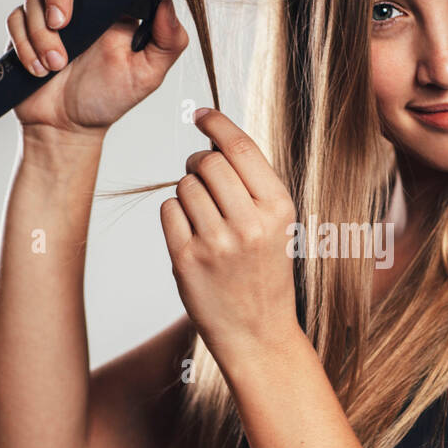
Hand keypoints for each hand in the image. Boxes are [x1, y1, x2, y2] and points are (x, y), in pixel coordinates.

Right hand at [6, 0, 188, 136]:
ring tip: (55, 65)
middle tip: (63, 24)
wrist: (67, 127)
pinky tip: (38, 69)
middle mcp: (86, 4)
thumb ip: (167, 42)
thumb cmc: (109, 99)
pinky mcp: (27, 28)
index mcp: (117, 7)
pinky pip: (16, 18)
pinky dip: (25, 44)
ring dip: (43, 34)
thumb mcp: (147, 75)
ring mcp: (54, 14)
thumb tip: (167, 3)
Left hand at [160, 109, 300, 369]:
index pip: (241, 148)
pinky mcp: (187, 260)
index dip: (216, 124)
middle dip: (199, 162)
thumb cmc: (264, 273)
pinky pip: (168, 211)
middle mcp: (250, 223)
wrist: (258, 333)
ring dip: (186, 191)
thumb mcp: (276, 225)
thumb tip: (213, 141)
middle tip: (201, 176)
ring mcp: (217, 243)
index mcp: (279, 208)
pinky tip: (190, 233)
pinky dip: (174, 214)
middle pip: (208, 162)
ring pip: (184, 185)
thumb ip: (252, 185)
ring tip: (202, 215)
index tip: (201, 114)